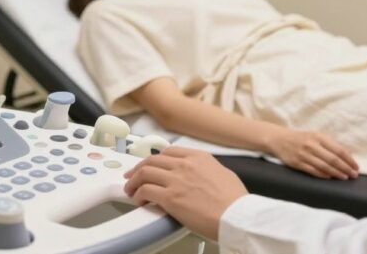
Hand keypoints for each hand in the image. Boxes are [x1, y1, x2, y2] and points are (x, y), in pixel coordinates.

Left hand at [123, 147, 247, 239]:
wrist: (236, 215)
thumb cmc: (234, 200)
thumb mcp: (222, 173)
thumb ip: (205, 170)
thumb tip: (198, 176)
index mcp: (198, 157)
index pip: (169, 152)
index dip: (155, 159)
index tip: (150, 164)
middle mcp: (185, 165)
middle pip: (152, 160)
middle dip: (139, 168)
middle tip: (132, 175)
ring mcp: (176, 180)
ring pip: (145, 173)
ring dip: (134, 182)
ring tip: (130, 189)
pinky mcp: (170, 197)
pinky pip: (145, 191)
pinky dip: (138, 195)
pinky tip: (139, 200)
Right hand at [266, 129, 359, 178]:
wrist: (280, 140)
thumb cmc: (302, 138)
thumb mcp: (316, 136)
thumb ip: (330, 144)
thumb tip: (347, 155)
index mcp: (319, 137)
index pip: (338, 150)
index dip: (349, 160)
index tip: (356, 167)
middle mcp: (312, 145)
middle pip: (333, 160)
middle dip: (346, 168)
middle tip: (354, 175)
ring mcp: (304, 155)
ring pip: (324, 167)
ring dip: (337, 173)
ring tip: (345, 178)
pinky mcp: (298, 163)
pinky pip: (313, 171)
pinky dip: (324, 175)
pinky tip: (331, 178)